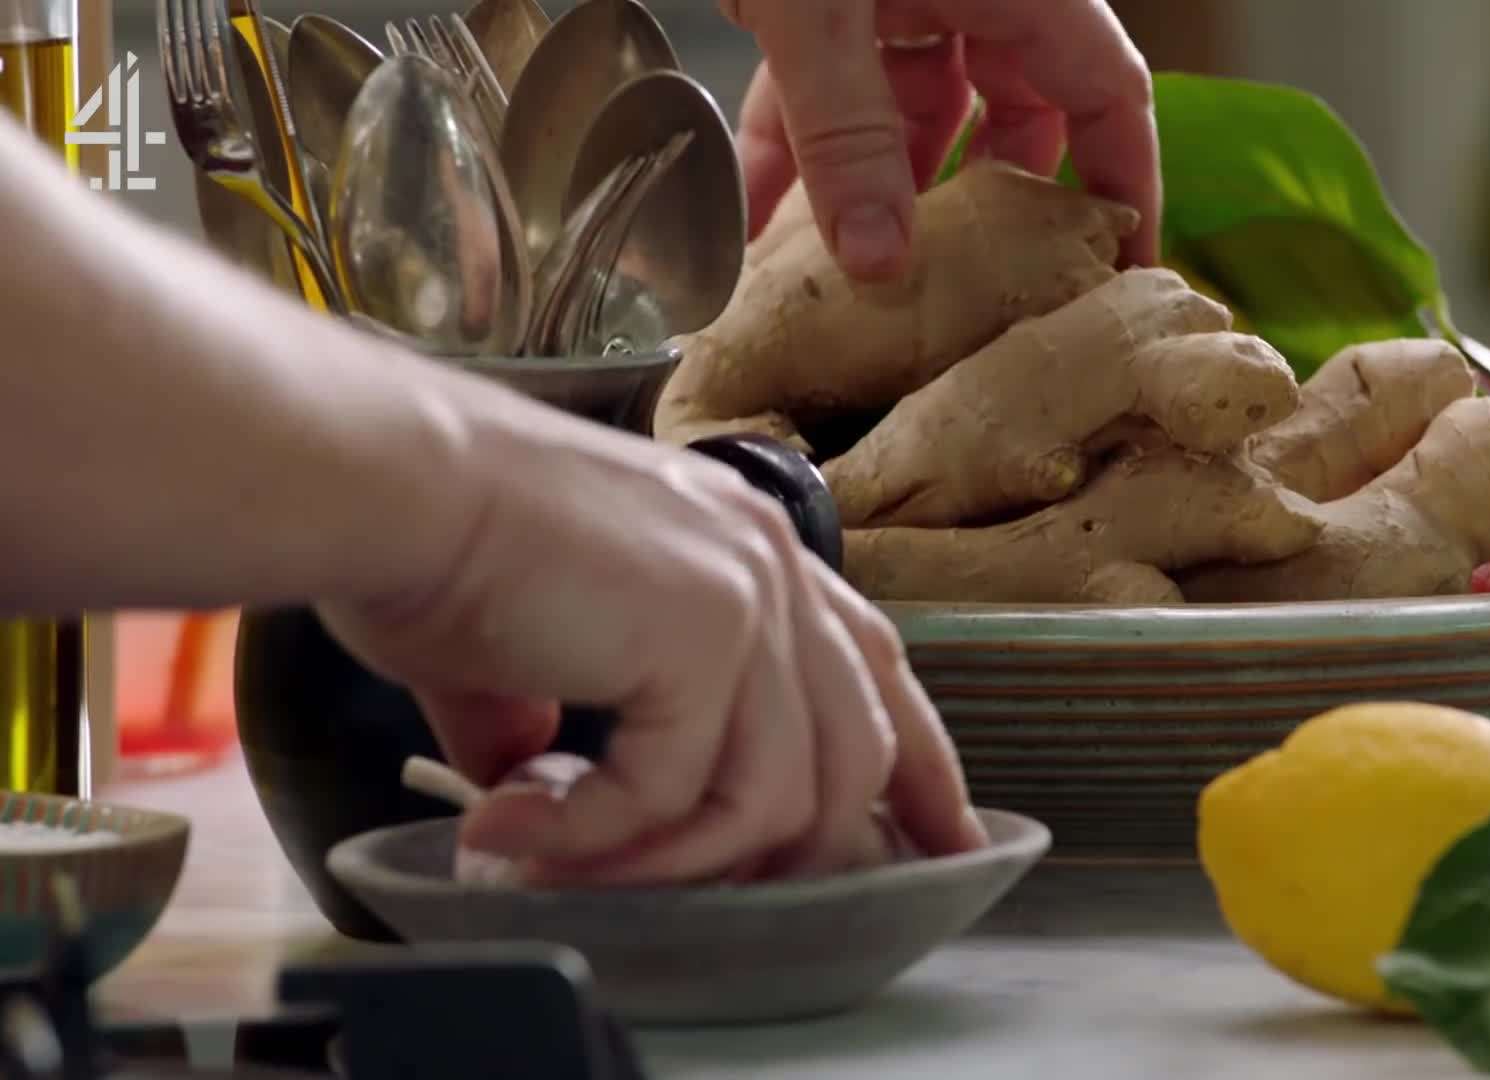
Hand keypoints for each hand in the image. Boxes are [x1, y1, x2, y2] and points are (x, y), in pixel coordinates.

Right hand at [316, 378, 987, 882]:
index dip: (922, 765)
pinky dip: (590, 837)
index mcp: (753, 552)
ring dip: (661, 859)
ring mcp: (747, 597)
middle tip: (712, 908)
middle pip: (856, 753)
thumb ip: (565, 725)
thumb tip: (535, 794)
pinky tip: (506, 832)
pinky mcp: (700, 635)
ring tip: (551, 861)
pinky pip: (675, 795)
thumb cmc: (440, 542)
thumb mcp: (534, 648)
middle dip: (800, 852)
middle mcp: (771, 564)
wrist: (387, 485)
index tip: (939, 840)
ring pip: (772, 797)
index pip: (877, 670)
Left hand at [723, 0, 1159, 280]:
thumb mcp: (823, 8)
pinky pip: (823, 92)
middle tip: (983, 298)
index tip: (1122, 276)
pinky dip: (795, 153)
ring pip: (912, 116)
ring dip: (877, 195)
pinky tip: (756, 225)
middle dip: (992, 211)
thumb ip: (846, 133)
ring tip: (857, 290)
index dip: (1125, 188)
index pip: (1108, 98)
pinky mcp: (824, 0)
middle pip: (1014, 117)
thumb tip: (878, 265)